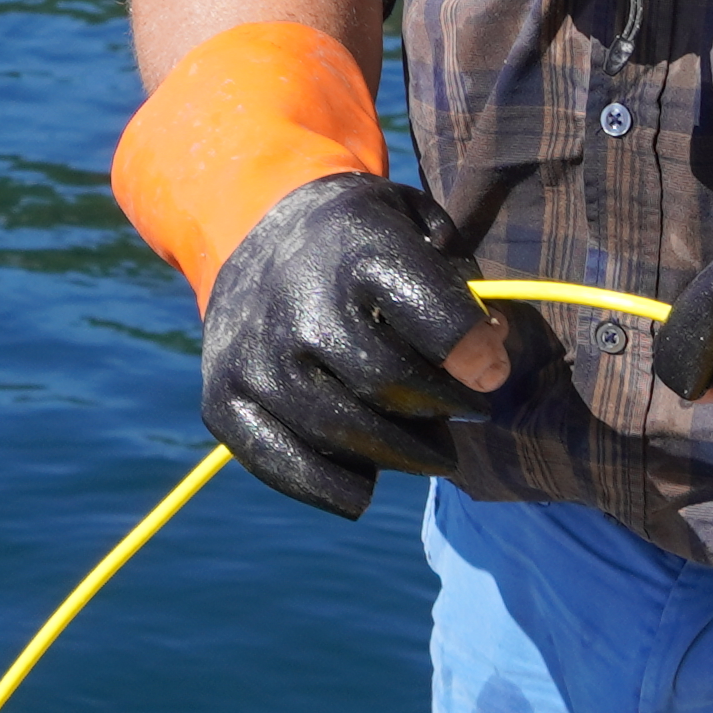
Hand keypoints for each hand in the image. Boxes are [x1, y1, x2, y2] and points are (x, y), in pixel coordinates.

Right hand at [200, 173, 502, 520]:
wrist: (253, 229)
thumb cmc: (361, 243)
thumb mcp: (417, 224)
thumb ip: (461, 280)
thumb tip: (487, 357)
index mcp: (357, 249)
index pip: (431, 317)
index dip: (474, 355)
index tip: (490, 373)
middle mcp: (297, 301)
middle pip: (387, 383)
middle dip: (442, 410)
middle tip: (465, 412)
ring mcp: (253, 354)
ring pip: (341, 431)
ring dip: (401, 455)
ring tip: (428, 450)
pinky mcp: (222, 399)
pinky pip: (283, 466)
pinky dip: (333, 487)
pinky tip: (366, 482)